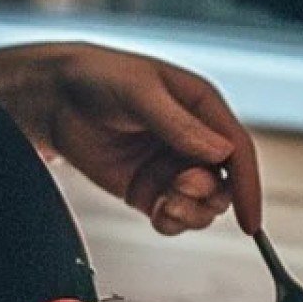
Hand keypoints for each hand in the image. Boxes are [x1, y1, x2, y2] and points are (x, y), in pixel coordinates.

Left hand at [39, 43, 261, 237]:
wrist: (52, 97)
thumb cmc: (97, 78)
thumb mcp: (139, 92)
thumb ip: (177, 123)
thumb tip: (221, 151)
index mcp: (200, 106)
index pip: (238, 149)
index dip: (248, 185)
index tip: (250, 221)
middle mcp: (193, 138)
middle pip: (225, 183)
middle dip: (209, 194)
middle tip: (181, 187)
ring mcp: (170, 165)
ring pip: (202, 204)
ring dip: (192, 212)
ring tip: (167, 203)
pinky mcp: (147, 188)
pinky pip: (173, 215)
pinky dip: (172, 222)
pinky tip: (159, 215)